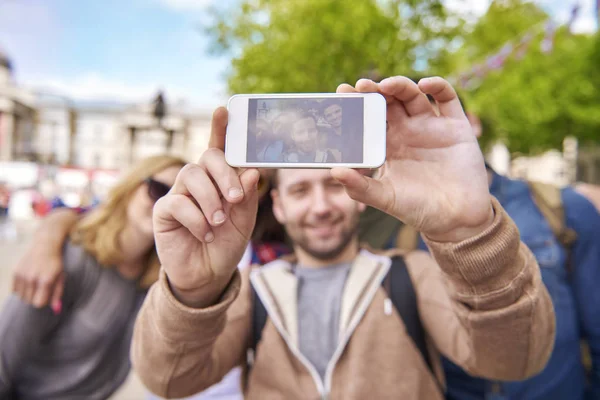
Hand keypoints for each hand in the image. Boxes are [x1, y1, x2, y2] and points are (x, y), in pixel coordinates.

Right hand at [12, 245, 64, 311]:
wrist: (45, 246)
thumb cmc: (55, 264)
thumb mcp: (61, 278)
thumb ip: (57, 294)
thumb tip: (56, 310)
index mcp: (45, 280)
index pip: (38, 303)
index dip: (43, 301)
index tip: (47, 295)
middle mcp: (32, 278)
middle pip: (29, 301)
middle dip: (36, 298)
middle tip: (42, 289)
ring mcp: (22, 275)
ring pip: (21, 297)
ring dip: (28, 294)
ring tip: (35, 284)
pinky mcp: (15, 273)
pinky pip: (15, 291)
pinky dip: (21, 290)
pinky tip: (28, 281)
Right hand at [153, 107, 259, 307]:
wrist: (208, 275)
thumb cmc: (226, 244)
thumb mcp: (244, 222)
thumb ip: (247, 197)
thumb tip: (251, 172)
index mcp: (221, 180)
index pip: (221, 149)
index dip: (221, 129)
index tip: (225, 110)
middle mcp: (200, 181)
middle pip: (208, 157)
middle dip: (224, 174)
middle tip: (235, 197)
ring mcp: (180, 194)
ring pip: (192, 175)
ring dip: (210, 199)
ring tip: (218, 222)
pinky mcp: (165, 211)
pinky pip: (178, 203)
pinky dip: (196, 219)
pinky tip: (204, 234)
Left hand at [331, 76, 493, 242]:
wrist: (455, 219)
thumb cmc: (417, 208)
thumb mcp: (385, 198)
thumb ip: (360, 187)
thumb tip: (334, 171)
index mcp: (387, 145)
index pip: (368, 118)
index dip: (356, 104)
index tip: (342, 92)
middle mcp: (407, 131)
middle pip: (388, 101)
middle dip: (374, 90)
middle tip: (361, 86)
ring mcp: (431, 126)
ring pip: (413, 95)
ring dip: (399, 85)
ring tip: (386, 85)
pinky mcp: (455, 125)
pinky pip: (447, 98)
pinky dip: (438, 86)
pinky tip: (424, 85)